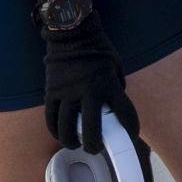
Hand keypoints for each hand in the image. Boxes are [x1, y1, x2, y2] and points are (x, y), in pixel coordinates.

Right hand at [41, 15, 137, 152]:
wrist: (72, 32)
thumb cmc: (98, 49)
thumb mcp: (116, 66)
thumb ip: (116, 88)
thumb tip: (112, 108)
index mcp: (108, 84)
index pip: (124, 113)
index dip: (131, 129)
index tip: (130, 136)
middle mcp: (88, 91)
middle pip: (91, 129)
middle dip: (94, 145)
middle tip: (96, 149)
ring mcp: (67, 92)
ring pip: (65, 128)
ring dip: (71, 141)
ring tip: (76, 144)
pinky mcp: (51, 91)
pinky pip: (50, 117)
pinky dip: (54, 130)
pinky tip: (60, 134)